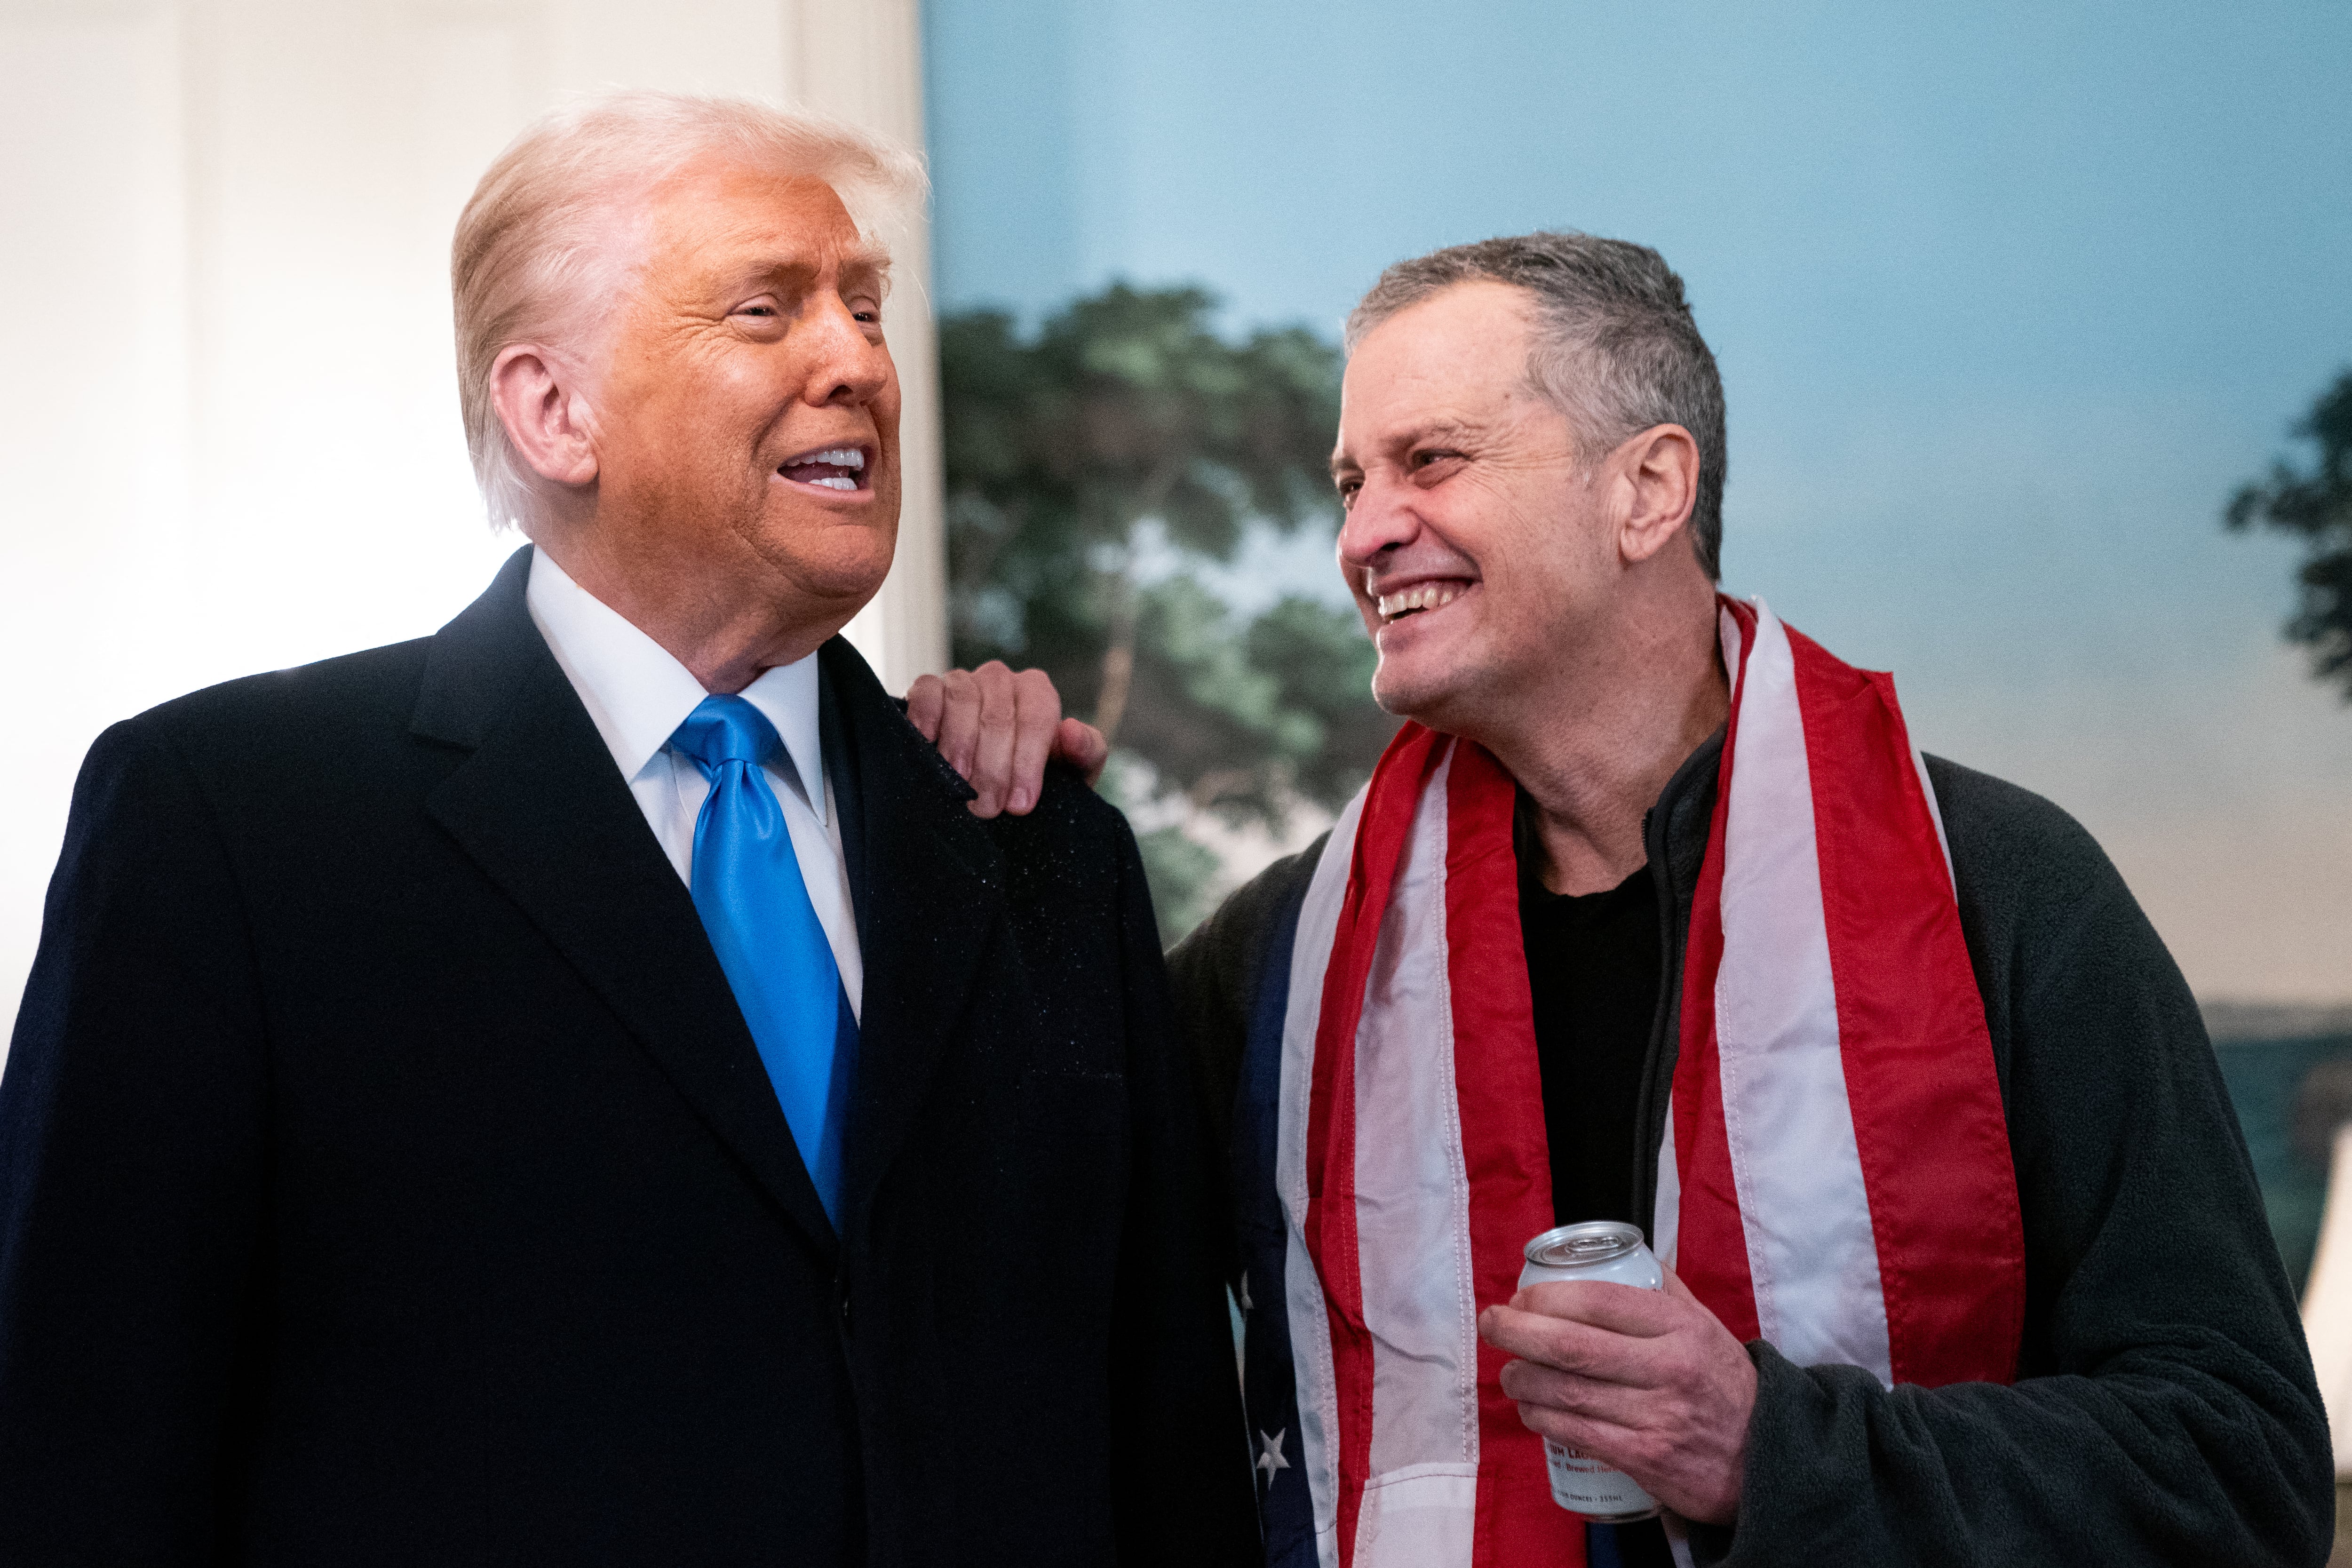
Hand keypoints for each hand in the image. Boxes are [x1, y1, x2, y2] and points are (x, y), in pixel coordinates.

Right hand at [905, 662, 1109, 817]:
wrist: (992, 785)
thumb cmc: (1033, 778)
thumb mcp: (1070, 774)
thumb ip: (1085, 752)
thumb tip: (1072, 731)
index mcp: (1037, 692)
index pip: (1037, 715)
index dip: (1028, 761)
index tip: (1020, 804)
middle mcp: (1000, 680)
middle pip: (998, 714)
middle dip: (994, 766)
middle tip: (988, 808)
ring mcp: (962, 681)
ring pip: (962, 701)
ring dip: (960, 746)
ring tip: (959, 785)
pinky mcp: (928, 688)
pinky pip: (926, 692)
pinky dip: (926, 716)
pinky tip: (926, 744)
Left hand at [1477, 1263, 1755, 1525]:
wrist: (1765, 1457)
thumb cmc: (1722, 1383)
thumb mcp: (1705, 1325)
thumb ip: (1663, 1289)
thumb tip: (1620, 1252)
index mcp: (1679, 1326)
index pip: (1597, 1300)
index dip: (1546, 1296)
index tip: (1521, 1297)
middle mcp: (1667, 1367)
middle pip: (1569, 1344)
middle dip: (1516, 1331)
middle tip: (1492, 1324)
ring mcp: (1655, 1415)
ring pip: (1564, 1391)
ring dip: (1522, 1379)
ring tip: (1509, 1371)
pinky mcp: (1644, 1458)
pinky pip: (1575, 1432)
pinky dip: (1542, 1418)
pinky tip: (1531, 1409)